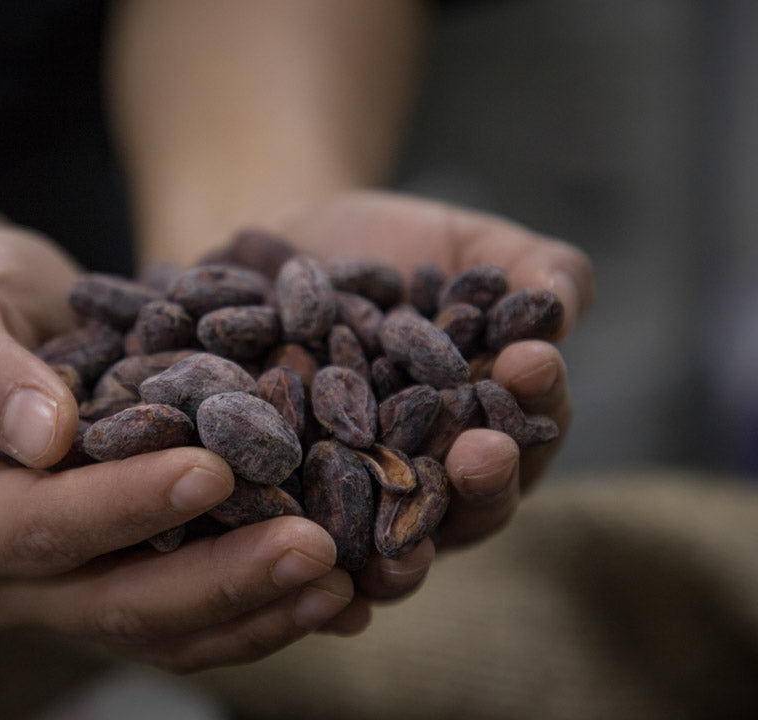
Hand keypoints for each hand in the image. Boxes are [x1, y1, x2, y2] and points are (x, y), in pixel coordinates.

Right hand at [0, 227, 352, 672]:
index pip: (44, 525)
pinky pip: (190, 618)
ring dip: (256, 609)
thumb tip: (45, 434)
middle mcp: (2, 579)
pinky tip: (334, 595)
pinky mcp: (116, 583)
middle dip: (221, 579)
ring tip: (344, 579)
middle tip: (315, 549)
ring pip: (164, 630)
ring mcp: (62, 594)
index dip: (131, 506)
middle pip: (115, 603)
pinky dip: (260, 609)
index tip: (217, 470)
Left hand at [271, 190, 593, 628]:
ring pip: (393, 535)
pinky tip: (304, 530)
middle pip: (474, 499)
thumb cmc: (398, 251)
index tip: (529, 360)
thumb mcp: (472, 247)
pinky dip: (309, 534)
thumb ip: (533, 270)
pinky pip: (304, 526)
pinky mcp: (294, 498)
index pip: (532, 423)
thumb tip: (562, 306)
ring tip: (411, 535)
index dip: (535, 396)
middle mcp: (436, 474)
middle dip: (486, 476)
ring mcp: (366, 495)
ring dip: (409, 538)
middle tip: (485, 450)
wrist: (293, 257)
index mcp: (495, 423)